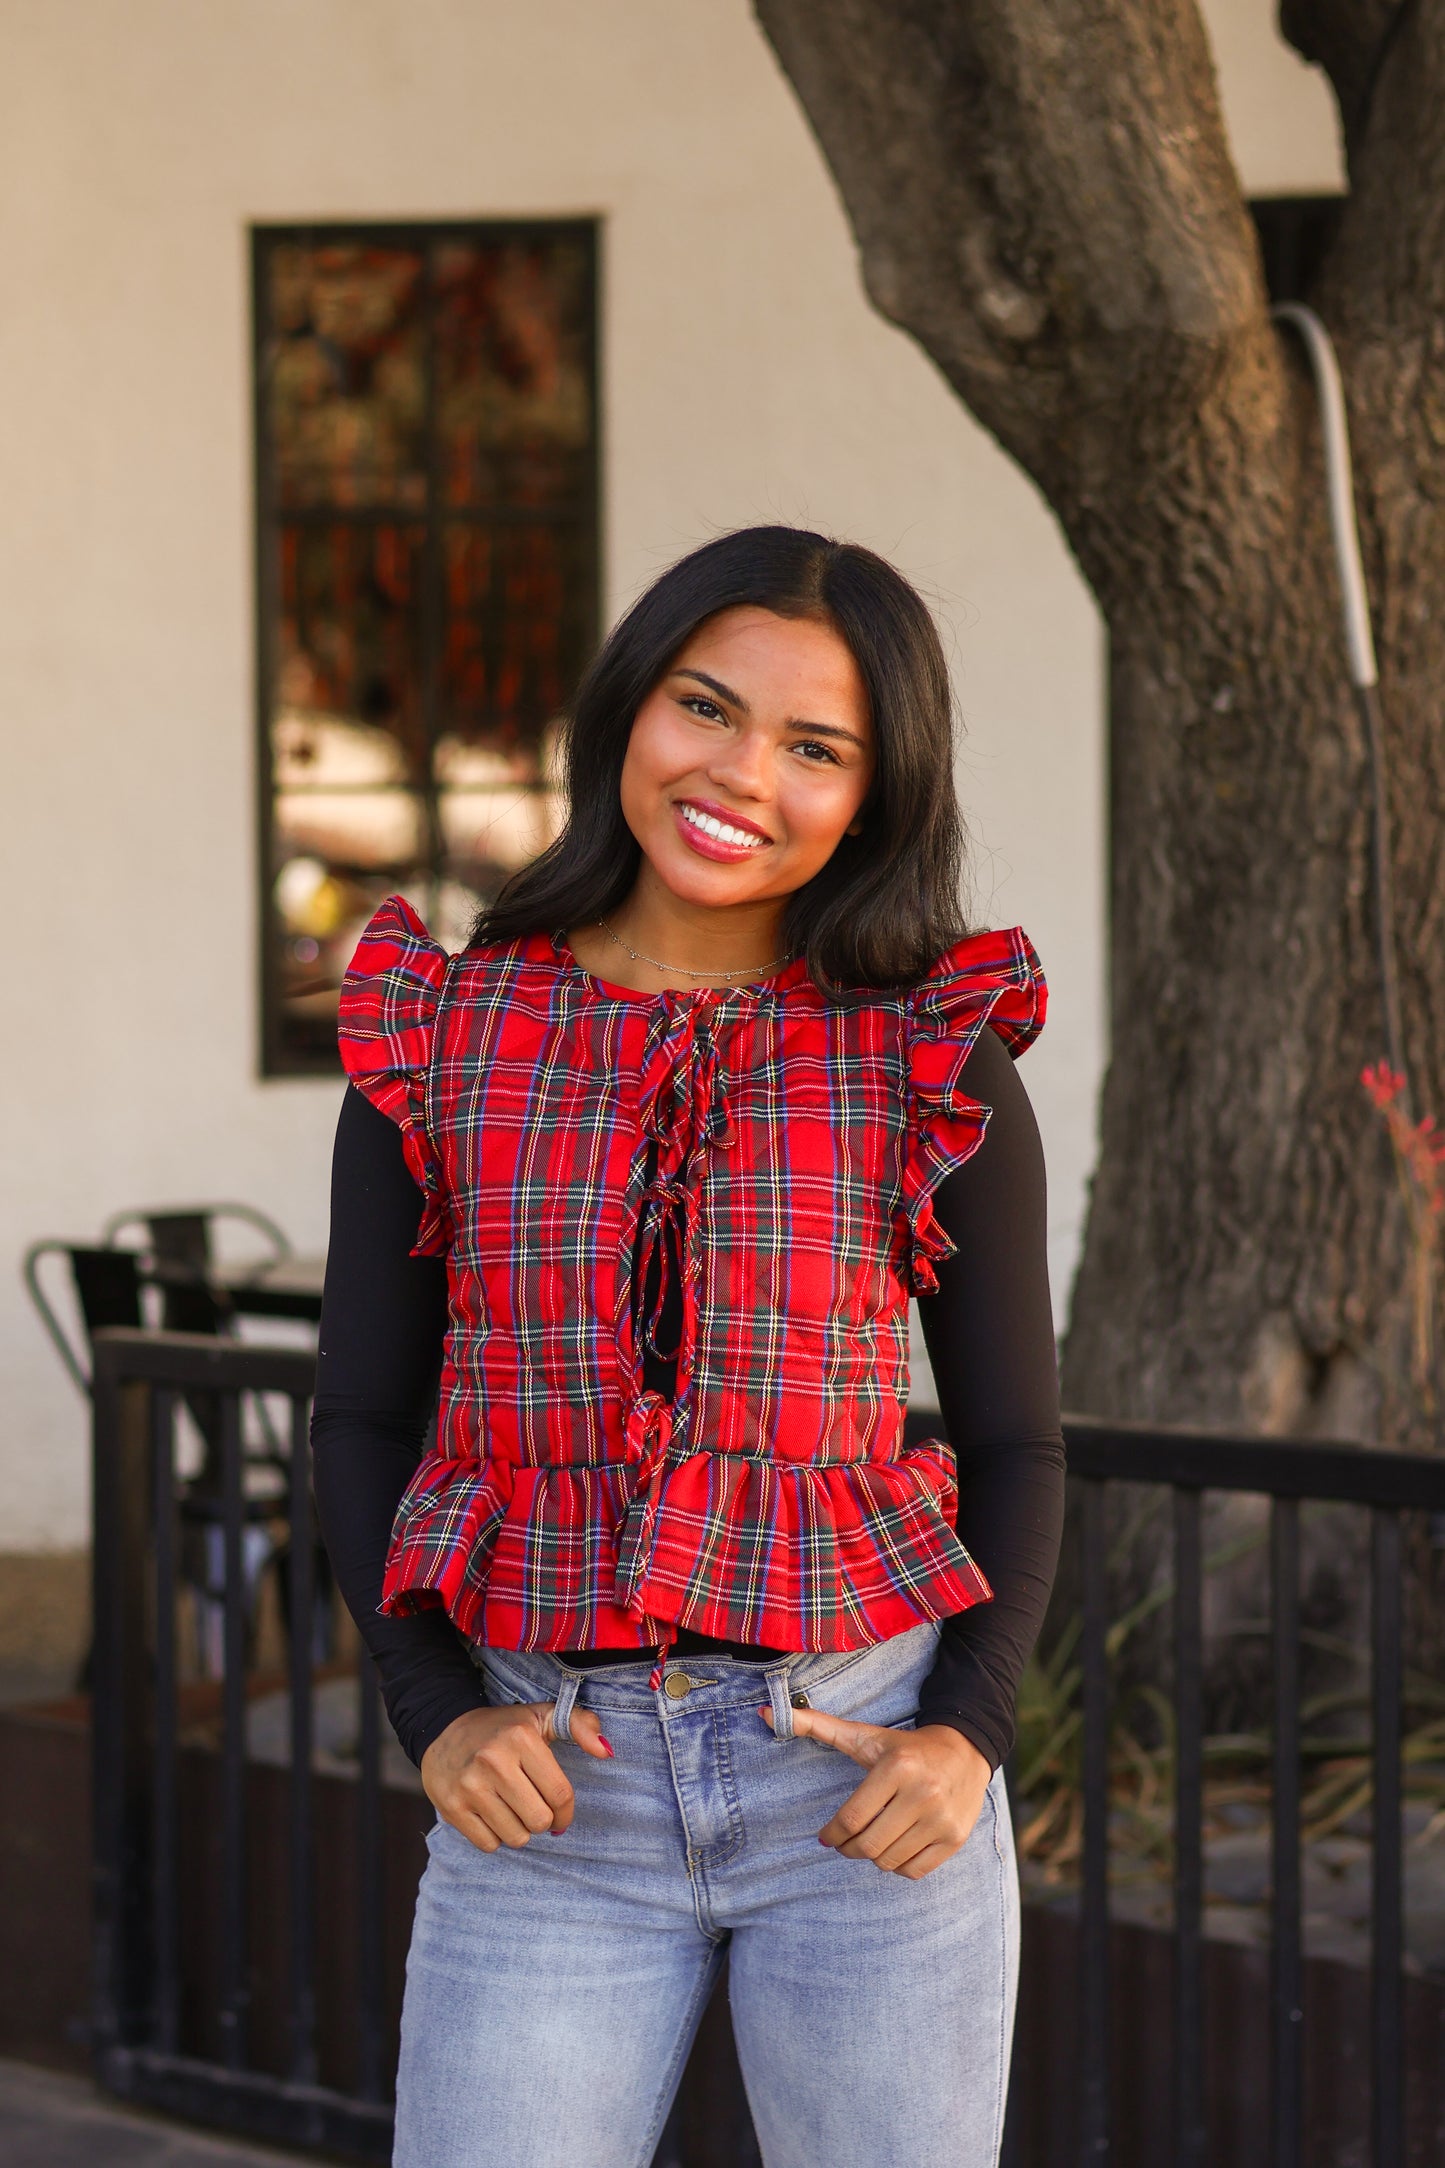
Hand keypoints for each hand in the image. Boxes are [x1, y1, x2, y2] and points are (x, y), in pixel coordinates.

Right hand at [421, 1701, 612, 1853]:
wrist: (442, 1729)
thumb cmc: (502, 1728)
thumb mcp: (540, 1716)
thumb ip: (580, 1725)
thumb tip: (606, 1751)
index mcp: (521, 1738)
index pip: (560, 1794)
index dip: (566, 1813)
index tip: (561, 1814)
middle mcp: (494, 1761)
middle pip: (539, 1821)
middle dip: (542, 1820)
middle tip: (531, 1806)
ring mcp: (470, 1786)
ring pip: (515, 1837)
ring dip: (519, 1830)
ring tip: (510, 1808)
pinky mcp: (451, 1807)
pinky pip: (489, 1844)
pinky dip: (495, 1837)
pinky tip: (490, 1814)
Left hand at [762, 1706, 991, 1878]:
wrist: (965, 1751)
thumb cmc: (905, 1748)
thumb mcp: (864, 1736)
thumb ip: (818, 1726)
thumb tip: (765, 1712)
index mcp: (897, 1767)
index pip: (852, 1818)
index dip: (832, 1834)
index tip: (825, 1836)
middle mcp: (922, 1793)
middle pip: (869, 1845)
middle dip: (849, 1849)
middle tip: (845, 1843)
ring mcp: (941, 1819)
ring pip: (889, 1861)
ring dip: (873, 1856)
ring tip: (871, 1840)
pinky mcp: (954, 1838)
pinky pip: (914, 1871)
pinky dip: (898, 1866)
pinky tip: (895, 1846)